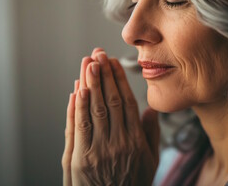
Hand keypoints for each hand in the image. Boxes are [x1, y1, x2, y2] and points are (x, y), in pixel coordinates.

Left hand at [62, 48, 159, 185]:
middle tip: (98, 54)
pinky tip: (77, 89)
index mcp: (136, 141)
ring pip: (94, 110)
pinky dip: (77, 107)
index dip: (119, 80)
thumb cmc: (131, 184)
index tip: (113, 62)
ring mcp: (98, 150)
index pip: (127, 102)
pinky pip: (78, 127)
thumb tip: (151, 110)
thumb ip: (150, 135)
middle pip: (110, 101)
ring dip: (90, 84)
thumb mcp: (150, 162)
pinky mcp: (80, 159)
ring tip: (87, 63)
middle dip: (103, 75)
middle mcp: (118, 143)